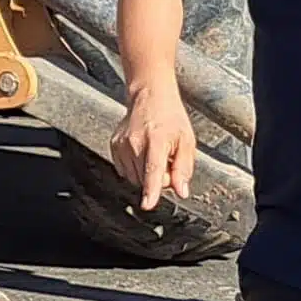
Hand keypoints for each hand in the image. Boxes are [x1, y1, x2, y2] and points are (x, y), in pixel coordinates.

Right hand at [109, 77, 195, 212]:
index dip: (151, 189)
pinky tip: (142, 153)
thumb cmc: (170, 117)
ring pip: (134, 178)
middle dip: (159, 179)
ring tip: (154, 154)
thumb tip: (181, 192)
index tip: (147, 204)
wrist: (149, 96)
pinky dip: (135, 168)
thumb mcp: (187, 140)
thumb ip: (184, 168)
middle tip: (168, 161)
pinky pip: (125, 172)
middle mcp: (135, 142)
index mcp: (156, 139)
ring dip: (146, 174)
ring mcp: (121, 144)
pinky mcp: (114, 146)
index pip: (153, 170)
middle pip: (145, 179)